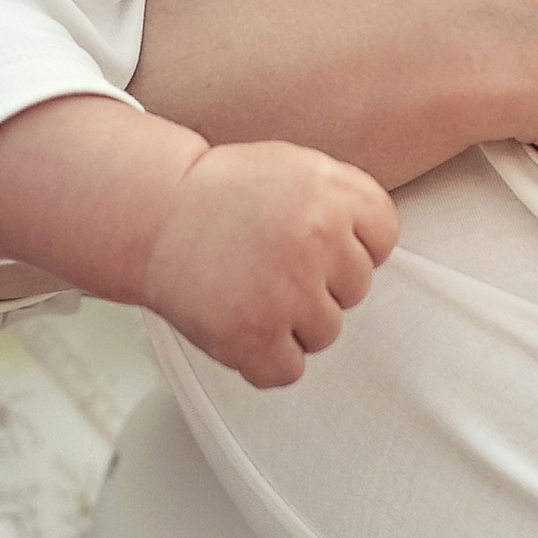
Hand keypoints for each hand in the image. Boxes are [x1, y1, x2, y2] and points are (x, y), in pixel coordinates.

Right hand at [143, 140, 399, 390]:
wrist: (153, 212)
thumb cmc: (224, 193)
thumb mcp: (297, 167)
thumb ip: (347, 201)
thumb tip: (378, 250)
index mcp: (331, 192)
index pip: (384, 238)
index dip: (349, 243)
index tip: (313, 239)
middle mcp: (315, 238)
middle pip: (356, 289)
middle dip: (319, 282)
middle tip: (270, 262)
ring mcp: (286, 290)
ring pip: (326, 332)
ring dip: (292, 322)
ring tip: (251, 288)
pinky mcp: (252, 335)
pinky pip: (288, 370)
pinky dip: (263, 358)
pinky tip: (240, 321)